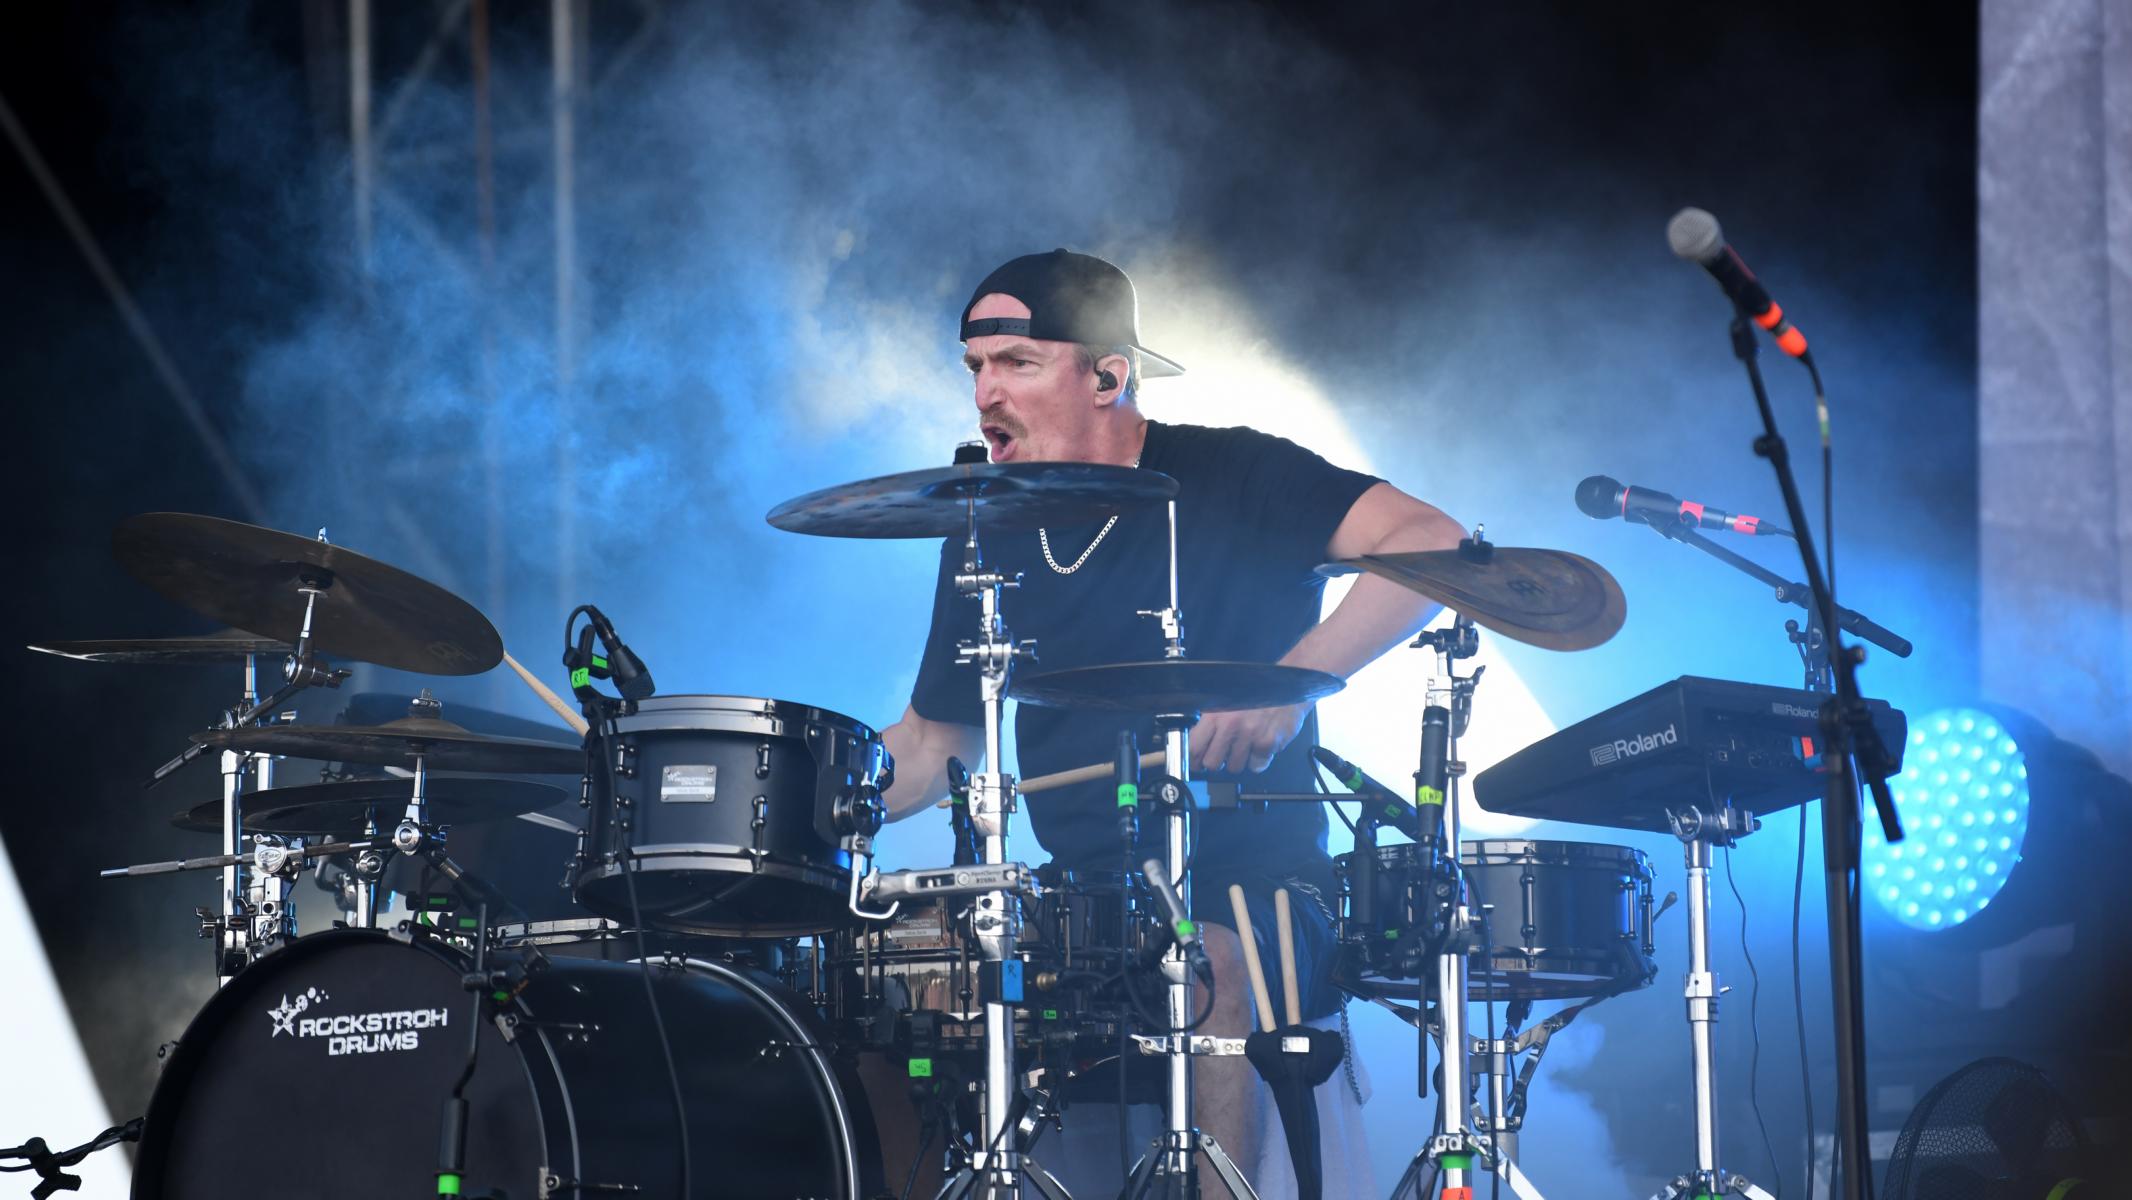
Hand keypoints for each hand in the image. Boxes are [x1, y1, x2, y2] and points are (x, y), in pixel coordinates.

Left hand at [1190, 702, 1307, 775]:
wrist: (1287, 685)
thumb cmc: (1256, 692)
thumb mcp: (1225, 698)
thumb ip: (1209, 718)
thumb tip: (1194, 739)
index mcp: (1215, 714)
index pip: (1194, 747)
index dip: (1193, 759)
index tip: (1196, 762)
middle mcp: (1231, 725)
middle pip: (1212, 763)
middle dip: (1216, 762)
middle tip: (1222, 755)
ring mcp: (1250, 736)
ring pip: (1234, 767)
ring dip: (1237, 761)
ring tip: (1244, 746)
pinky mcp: (1268, 744)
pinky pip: (1256, 766)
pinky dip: (1257, 761)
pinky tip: (1258, 747)